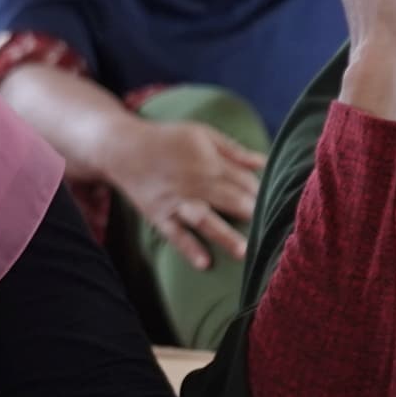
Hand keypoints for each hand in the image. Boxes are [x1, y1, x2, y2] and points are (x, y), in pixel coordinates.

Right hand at [112, 116, 263, 270]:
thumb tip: (264, 162)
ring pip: (203, 219)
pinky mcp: (159, 215)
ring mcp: (176, 201)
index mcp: (208, 161)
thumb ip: (233, 150)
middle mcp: (194, 182)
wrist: (121, 148)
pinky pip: (175, 234)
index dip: (260, 193)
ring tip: (243, 252)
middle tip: (270, 231)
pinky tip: (204, 263)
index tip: (274, 205)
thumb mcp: (201, 134)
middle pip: (229, 199)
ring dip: (223, 234)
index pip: (243, 180)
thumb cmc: (167, 138)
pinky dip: (188, 248)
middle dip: (250, 213)